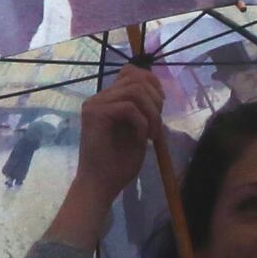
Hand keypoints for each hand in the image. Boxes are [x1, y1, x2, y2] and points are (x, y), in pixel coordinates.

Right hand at [47, 72, 168, 247]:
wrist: (101, 185)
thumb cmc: (118, 165)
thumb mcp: (138, 132)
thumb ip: (144, 111)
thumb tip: (158, 93)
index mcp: (108, 100)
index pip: (130, 72)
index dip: (151, 82)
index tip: (162, 104)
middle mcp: (99, 98)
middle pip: (135, 78)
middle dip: (155, 100)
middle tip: (157, 126)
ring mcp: (95, 104)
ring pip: (134, 90)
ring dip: (151, 112)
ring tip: (152, 134)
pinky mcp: (95, 114)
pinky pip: (129, 107)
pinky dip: (142, 123)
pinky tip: (142, 139)